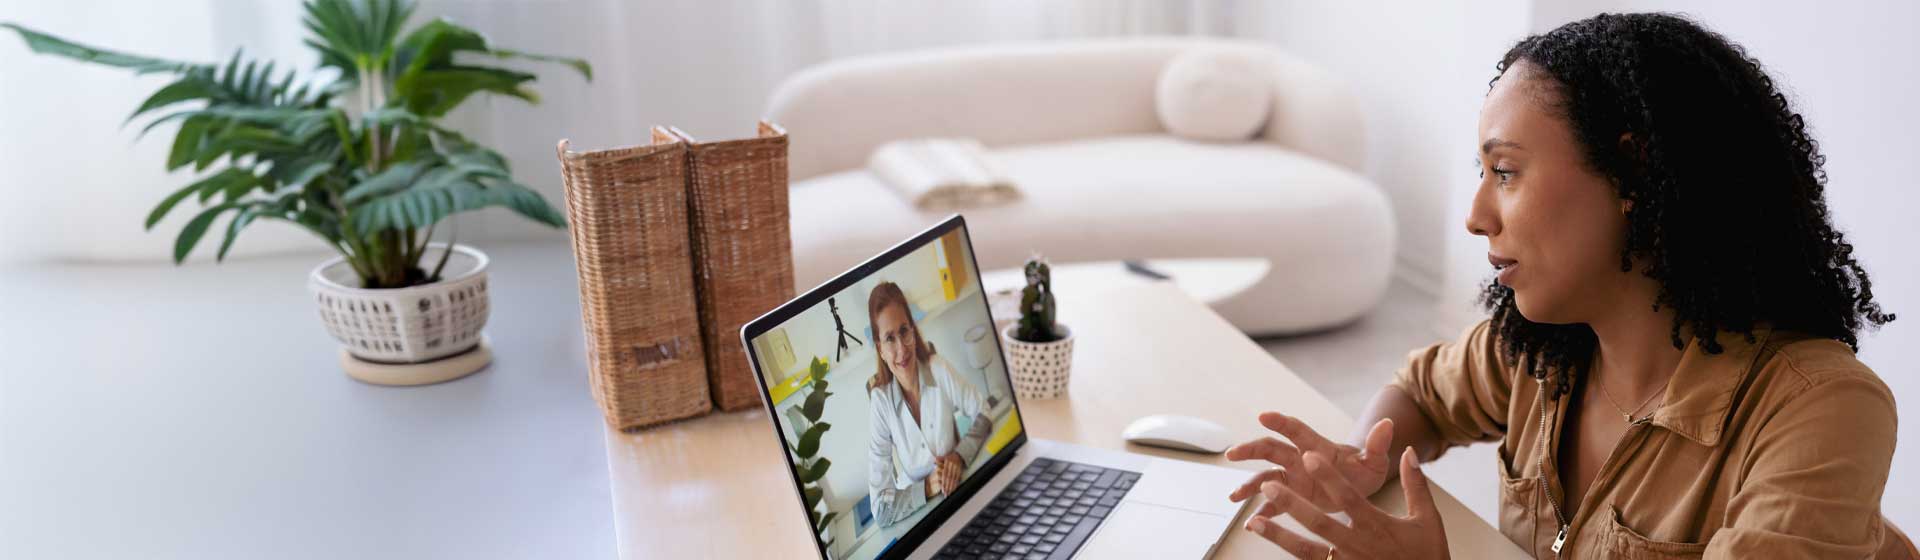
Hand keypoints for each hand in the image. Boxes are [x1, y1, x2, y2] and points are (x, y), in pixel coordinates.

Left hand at [934, 452, 965, 494]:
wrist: (960, 454)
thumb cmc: (950, 457)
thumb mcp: (944, 457)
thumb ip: (939, 459)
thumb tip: (934, 461)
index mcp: (948, 463)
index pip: (945, 475)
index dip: (944, 482)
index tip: (943, 489)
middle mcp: (953, 467)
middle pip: (950, 478)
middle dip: (948, 487)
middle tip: (946, 494)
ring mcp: (957, 469)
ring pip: (954, 479)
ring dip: (952, 487)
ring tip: (950, 493)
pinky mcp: (960, 471)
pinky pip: (958, 478)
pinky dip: (956, 484)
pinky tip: (955, 489)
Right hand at [1226, 412, 1394, 507]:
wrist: (1357, 485)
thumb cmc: (1364, 470)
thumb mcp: (1374, 461)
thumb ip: (1378, 445)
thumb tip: (1389, 424)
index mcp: (1317, 447)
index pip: (1297, 430)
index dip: (1281, 422)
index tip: (1264, 416)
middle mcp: (1299, 459)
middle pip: (1271, 450)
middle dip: (1251, 450)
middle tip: (1233, 454)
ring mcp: (1293, 478)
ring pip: (1265, 477)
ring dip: (1248, 484)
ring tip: (1233, 497)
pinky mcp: (1292, 496)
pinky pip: (1272, 503)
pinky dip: (1261, 512)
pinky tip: (1250, 523)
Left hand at [1244, 448, 1447, 558]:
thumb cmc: (1428, 556)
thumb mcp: (1427, 519)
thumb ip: (1416, 485)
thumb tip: (1409, 451)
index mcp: (1378, 526)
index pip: (1349, 498)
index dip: (1329, 478)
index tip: (1309, 456)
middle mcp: (1358, 546)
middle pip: (1319, 524)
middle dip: (1293, 504)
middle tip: (1269, 485)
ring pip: (1307, 551)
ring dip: (1279, 536)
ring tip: (1254, 521)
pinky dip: (1291, 555)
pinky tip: (1271, 544)